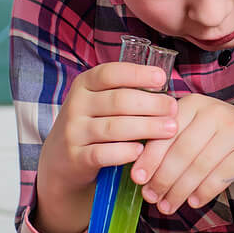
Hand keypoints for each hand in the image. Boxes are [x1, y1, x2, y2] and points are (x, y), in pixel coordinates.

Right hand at [32, 62, 177, 232]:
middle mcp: (76, 105)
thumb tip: (165, 88)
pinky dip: (124, 152)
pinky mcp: (75, 157)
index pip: (110, 73)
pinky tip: (141, 151)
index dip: (137, 74)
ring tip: (169, 129)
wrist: (60, 160)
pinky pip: (103, 153)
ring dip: (146, 127)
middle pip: (118, 101)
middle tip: (173, 109)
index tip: (161, 78)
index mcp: (85, 85)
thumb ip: (126, 92)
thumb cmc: (93, 124)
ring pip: (114, 127)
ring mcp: (73, 132)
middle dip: (151, 104)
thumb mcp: (100, 102)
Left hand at [131, 96, 233, 213]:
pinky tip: (193, 201)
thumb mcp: (193, 128)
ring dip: (180, 191)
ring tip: (168, 205)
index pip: (166, 133)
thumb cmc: (217, 136)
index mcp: (193, 103)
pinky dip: (204, 192)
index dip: (150, 158)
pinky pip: (221, 176)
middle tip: (152, 198)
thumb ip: (169, 143)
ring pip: (200, 166)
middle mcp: (215, 112)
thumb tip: (140, 174)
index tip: (138, 179)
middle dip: (163, 179)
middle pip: (182, 152)